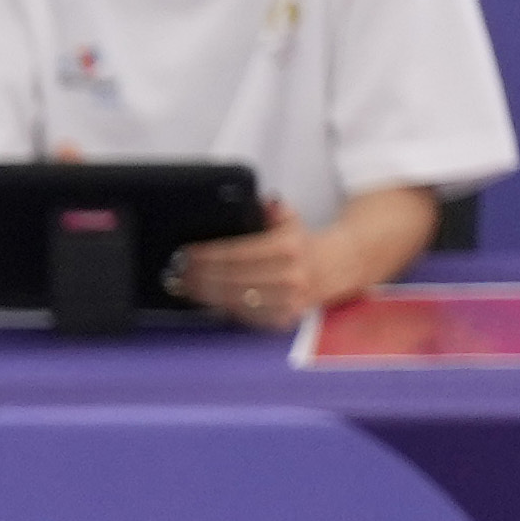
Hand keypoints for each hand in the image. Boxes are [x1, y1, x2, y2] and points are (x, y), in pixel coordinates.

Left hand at [170, 191, 441, 332]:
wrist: (341, 266)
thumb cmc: (304, 240)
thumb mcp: (289, 218)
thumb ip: (269, 209)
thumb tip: (254, 202)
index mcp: (288, 247)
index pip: (237, 253)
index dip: (208, 256)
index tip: (186, 254)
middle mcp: (290, 276)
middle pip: (232, 280)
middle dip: (200, 277)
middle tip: (177, 273)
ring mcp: (289, 301)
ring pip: (237, 301)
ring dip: (206, 296)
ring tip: (185, 287)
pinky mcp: (287, 318)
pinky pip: (249, 317)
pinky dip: (225, 309)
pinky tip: (208, 301)